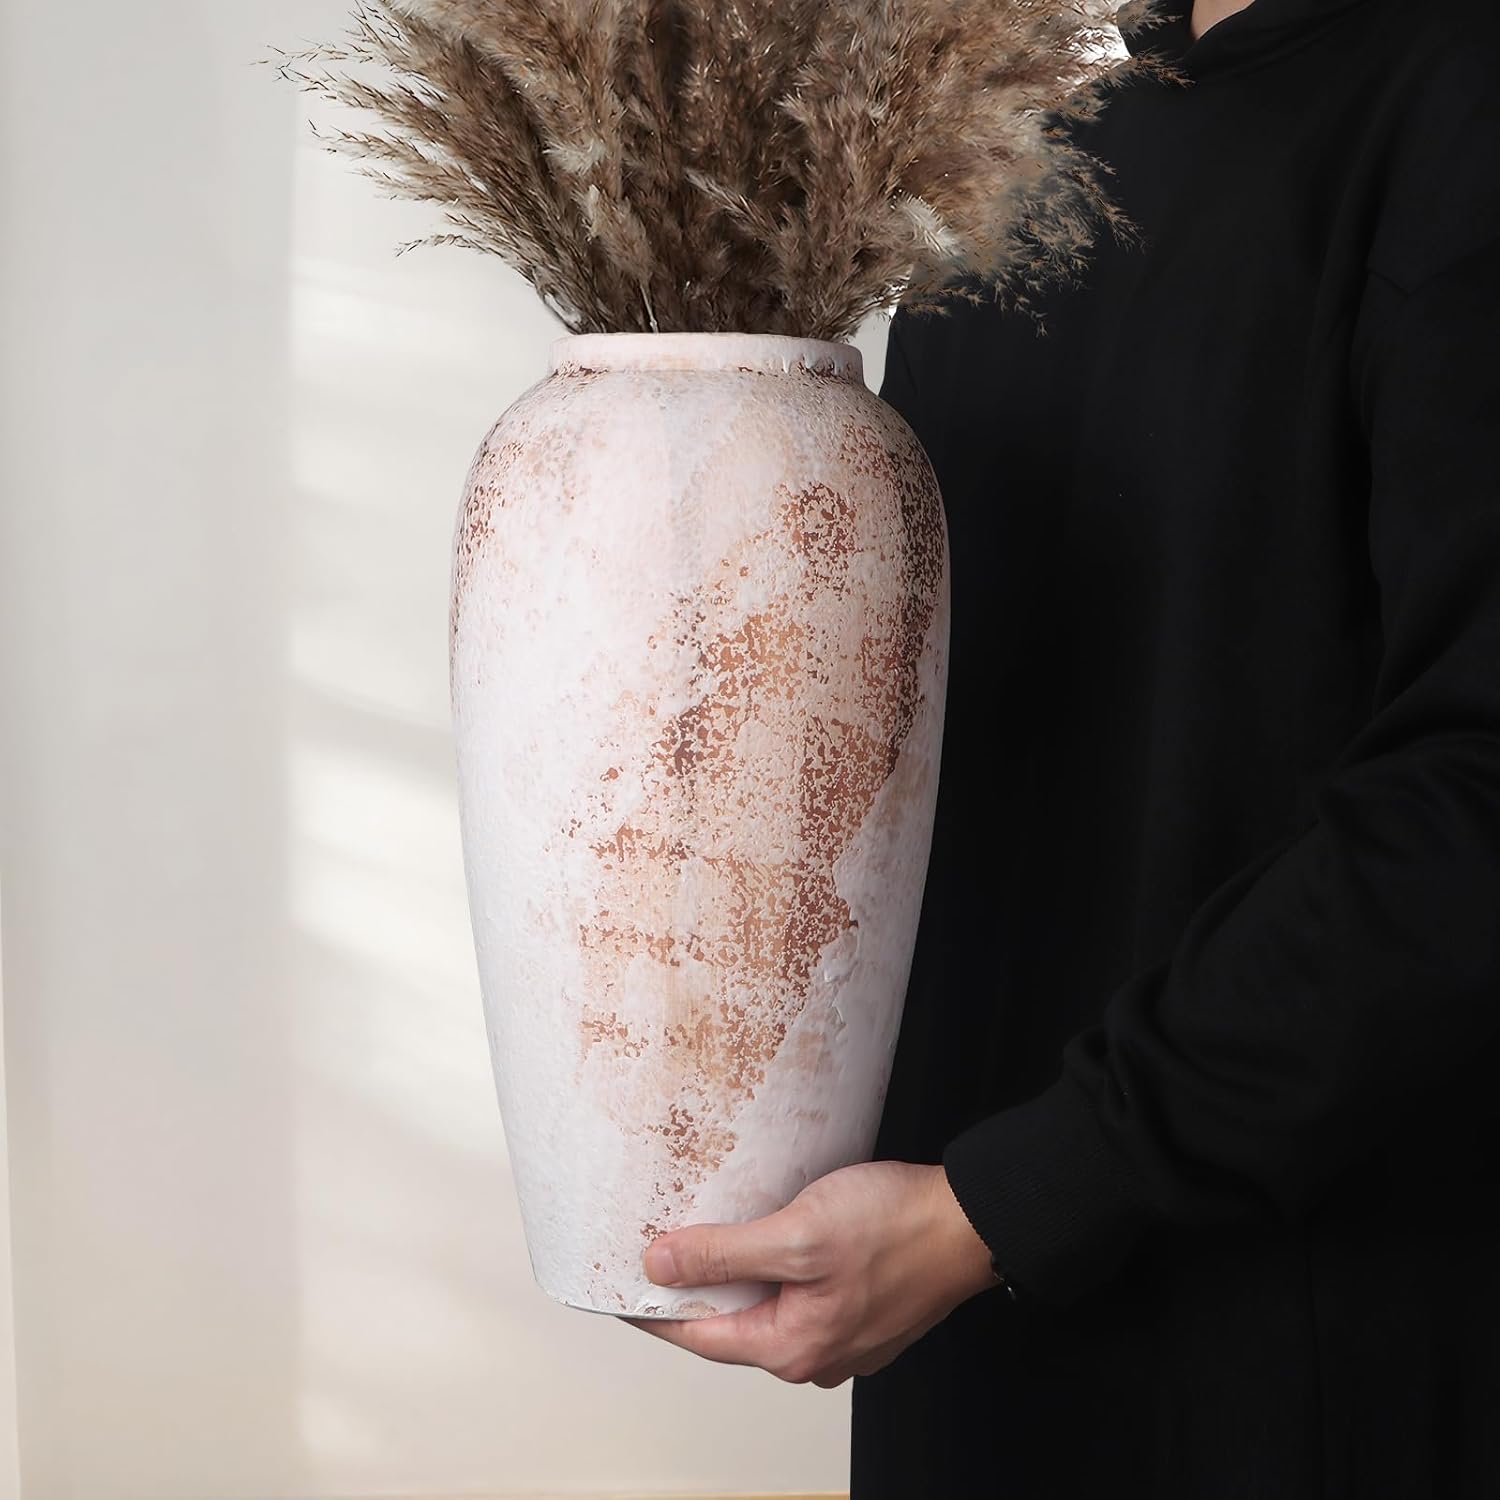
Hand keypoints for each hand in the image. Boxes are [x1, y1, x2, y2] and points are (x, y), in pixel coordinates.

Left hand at [623, 1160, 1000, 1387]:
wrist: (971, 1221)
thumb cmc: (898, 1228)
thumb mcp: (798, 1234)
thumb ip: (726, 1254)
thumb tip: (661, 1265)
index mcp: (791, 1347)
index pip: (696, 1335)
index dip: (651, 1306)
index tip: (617, 1283)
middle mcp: (814, 1353)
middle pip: (729, 1324)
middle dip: (692, 1289)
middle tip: (658, 1248)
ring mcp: (840, 1335)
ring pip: (764, 1308)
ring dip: (734, 1275)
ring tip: (706, 1234)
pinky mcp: (858, 1308)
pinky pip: (796, 1295)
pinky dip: (772, 1269)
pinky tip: (767, 1235)